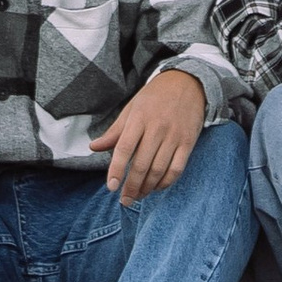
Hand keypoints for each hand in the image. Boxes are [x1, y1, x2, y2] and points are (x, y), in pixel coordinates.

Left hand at [91, 66, 205, 201]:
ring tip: (138, 196)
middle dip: (131, 186)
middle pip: (141, 164)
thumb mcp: (132, 108)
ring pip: (159, 170)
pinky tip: (156, 187)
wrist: (188, 82)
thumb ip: (115, 131)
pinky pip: (177, 169)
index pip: (124, 148)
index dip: (116, 169)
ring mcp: (174, 136)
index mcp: (139, 118)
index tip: (111, 187)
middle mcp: (157, 128)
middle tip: (125, 200)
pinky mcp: (188, 142)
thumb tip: (93, 147)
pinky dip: (166, 182)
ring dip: (147, 188)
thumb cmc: (155, 97)